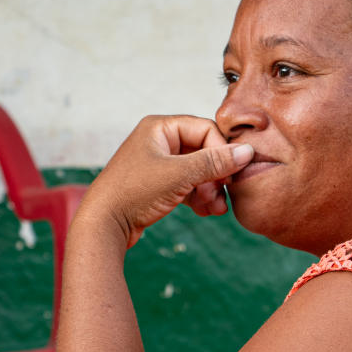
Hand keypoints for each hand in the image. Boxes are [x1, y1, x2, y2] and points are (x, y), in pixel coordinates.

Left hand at [81, 115, 253, 246]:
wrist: (104, 224)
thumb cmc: (134, 192)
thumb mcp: (179, 175)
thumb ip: (215, 162)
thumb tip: (247, 151)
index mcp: (160, 127)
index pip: (205, 129)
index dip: (222, 152)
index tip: (230, 176)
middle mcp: (159, 141)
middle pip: (203, 151)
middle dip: (217, 176)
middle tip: (224, 196)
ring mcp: (158, 163)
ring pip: (198, 171)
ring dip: (210, 190)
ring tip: (216, 209)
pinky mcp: (158, 184)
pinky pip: (188, 185)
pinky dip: (199, 197)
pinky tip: (206, 212)